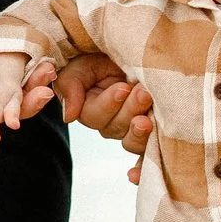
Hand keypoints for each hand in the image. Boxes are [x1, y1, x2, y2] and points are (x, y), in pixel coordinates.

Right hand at [24, 53, 154, 183]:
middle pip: (116, 129)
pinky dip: (142, 166)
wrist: (134, 47)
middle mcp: (109, 123)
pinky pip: (147, 153)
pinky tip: (136, 174)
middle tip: (142, 92)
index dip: (109, 105)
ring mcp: (131, 128)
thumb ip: (70, 86)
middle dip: (130, 110)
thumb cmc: (102, 54)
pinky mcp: (151, 130)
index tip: (123, 87)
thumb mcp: (81, 65)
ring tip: (150, 110)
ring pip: (132, 141)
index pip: (96, 116)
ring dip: (141, 130)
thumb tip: (68, 117)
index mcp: (89, 109)